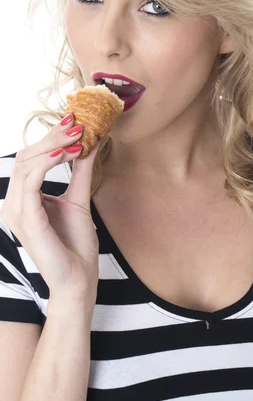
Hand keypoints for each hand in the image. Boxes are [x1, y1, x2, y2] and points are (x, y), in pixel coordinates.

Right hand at [0, 114, 103, 306]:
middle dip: (52, 137)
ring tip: (77, 138)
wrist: (79, 277)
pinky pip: (30, 182)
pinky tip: (66, 154)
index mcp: (24, 199)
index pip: (31, 159)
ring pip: (26, 165)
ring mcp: (16, 211)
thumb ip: (79, 171)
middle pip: (27, 157)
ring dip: (52, 146)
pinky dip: (47, 163)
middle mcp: (14, 203)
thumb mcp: (78, 199)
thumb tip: (89, 143)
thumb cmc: (76, 244)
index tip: (75, 123)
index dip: (50, 138)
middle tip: (77, 125)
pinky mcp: (26, 218)